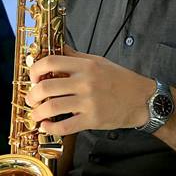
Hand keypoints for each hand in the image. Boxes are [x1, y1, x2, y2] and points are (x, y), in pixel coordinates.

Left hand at [26, 45, 151, 134]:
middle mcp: (86, 82)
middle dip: (32, 95)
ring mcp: (89, 101)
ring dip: (37, 113)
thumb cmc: (121, 80)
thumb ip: (76, 56)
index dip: (35, 70)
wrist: (143, 99)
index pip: (51, 62)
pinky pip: (64, 126)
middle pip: (46, 86)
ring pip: (52, 107)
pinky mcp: (92, 119)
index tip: (33, 78)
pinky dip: (50, 128)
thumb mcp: (99, 62)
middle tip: (32, 100)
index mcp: (86, 65)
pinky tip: (47, 126)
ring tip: (37, 114)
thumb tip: (57, 47)